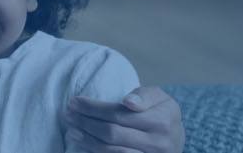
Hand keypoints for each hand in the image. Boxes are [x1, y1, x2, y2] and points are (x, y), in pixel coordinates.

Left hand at [63, 86, 184, 152]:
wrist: (175, 140)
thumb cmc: (160, 113)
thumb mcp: (158, 97)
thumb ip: (144, 95)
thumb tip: (128, 102)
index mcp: (163, 120)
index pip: (119, 114)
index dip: (93, 109)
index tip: (74, 102)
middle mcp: (159, 142)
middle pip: (112, 133)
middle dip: (86, 123)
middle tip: (67, 115)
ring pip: (112, 151)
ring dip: (88, 141)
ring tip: (71, 131)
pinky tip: (84, 146)